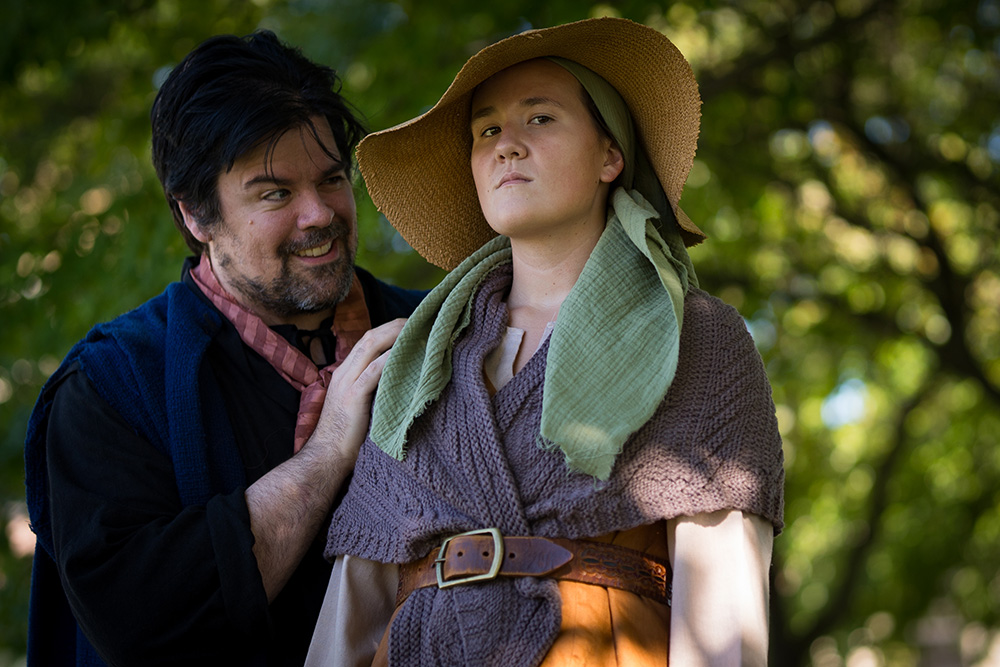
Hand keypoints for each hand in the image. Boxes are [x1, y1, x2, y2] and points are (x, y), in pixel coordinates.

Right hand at [305, 317, 405, 466]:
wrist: (326, 457)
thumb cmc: (347, 435)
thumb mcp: (360, 404)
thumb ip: (373, 388)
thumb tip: (400, 379)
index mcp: (345, 372)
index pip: (368, 340)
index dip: (389, 329)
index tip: (412, 326)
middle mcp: (344, 372)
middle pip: (370, 336)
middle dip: (395, 326)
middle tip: (420, 322)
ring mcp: (346, 382)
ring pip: (370, 346)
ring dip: (395, 335)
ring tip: (417, 331)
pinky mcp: (352, 396)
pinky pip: (373, 371)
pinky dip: (390, 359)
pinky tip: (406, 353)